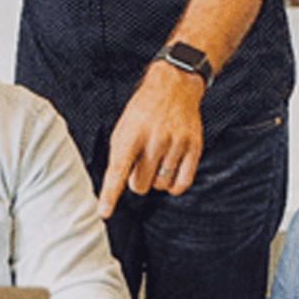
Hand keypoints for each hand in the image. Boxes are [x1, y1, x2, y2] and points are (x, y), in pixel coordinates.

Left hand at [97, 62, 204, 217]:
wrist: (174, 86)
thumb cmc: (143, 110)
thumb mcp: (123, 127)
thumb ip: (120, 156)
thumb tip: (117, 187)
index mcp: (131, 133)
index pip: (118, 169)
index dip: (110, 194)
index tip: (104, 212)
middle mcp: (155, 139)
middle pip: (140, 185)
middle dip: (136, 180)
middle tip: (140, 164)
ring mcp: (176, 144)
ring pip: (160, 185)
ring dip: (155, 179)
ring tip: (156, 161)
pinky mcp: (194, 148)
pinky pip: (182, 183)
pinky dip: (173, 186)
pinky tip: (169, 173)